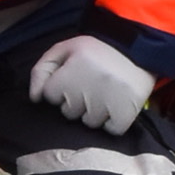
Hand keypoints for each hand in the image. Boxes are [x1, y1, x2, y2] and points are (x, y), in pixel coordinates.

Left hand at [27, 34, 154, 135]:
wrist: (139, 45)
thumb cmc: (97, 49)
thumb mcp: (66, 49)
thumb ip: (42, 69)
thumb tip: (35, 98)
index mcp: (70, 72)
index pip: (50, 95)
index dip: (60, 87)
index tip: (74, 78)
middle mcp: (86, 90)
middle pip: (68, 112)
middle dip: (76, 100)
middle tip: (92, 84)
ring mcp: (106, 104)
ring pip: (89, 122)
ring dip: (95, 112)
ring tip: (105, 93)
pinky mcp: (125, 114)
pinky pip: (110, 129)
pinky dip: (113, 121)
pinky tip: (116, 104)